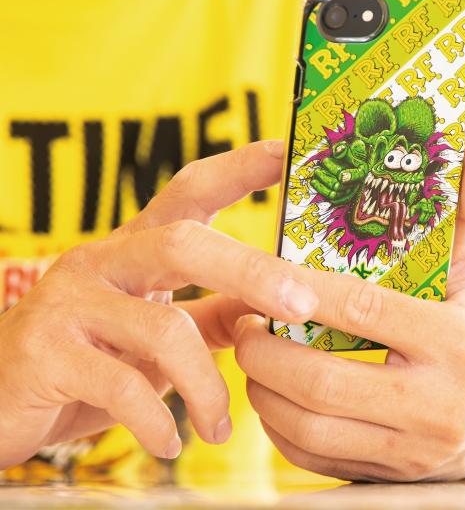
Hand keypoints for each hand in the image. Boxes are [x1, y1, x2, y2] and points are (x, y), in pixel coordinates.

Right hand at [0, 141, 321, 468]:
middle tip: (303, 305)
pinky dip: (157, 422)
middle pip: (185, 241)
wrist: (0, 393)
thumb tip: (276, 311)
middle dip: (251, 271)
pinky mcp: (45, 351)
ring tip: (220, 428)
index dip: (241, 168)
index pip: (192, 190)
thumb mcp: (158, 327)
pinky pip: (122, 386)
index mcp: (136, 247)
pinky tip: (171, 443)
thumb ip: (213, 313)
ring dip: (207, 387)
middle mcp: (103, 259)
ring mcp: (70, 301)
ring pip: (163, 328)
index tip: (289, 152)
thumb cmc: (94, 353)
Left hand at [234, 134, 464, 481]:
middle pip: (324, 382)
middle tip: (242, 319)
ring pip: (309, 428)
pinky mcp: (388, 476)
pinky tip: (271, 390)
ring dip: (263, 388)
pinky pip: (313, 459)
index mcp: (460, 345)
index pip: (363, 311)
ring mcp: (411, 452)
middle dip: (266, 351)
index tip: (262, 276)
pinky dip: (278, 426)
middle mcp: (439, 408)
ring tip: (249, 350)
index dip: (303, 292)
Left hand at [310, 139, 366, 203]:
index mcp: (361, 170)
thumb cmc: (347, 154)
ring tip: (316, 172)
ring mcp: (348, 191)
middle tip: (318, 168)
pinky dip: (321, 190)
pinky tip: (314, 182)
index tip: (341, 176)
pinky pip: (331, 198)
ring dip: (322, 183)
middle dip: (327, 177)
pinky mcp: (341, 196)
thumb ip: (342, 148)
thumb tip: (338, 150)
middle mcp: (356, 183)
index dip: (350, 177)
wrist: (349, 162)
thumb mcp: (347, 148)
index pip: (358, 175)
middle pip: (340, 185)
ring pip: (334, 193)